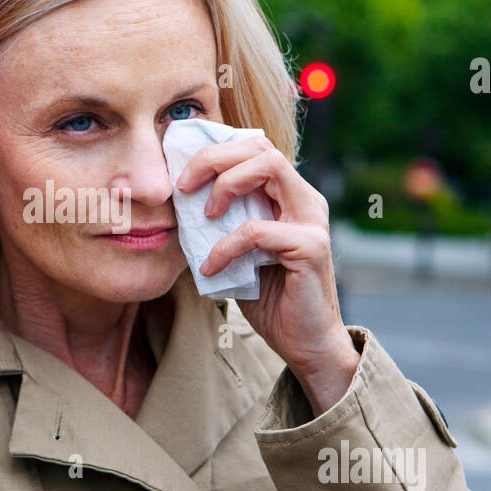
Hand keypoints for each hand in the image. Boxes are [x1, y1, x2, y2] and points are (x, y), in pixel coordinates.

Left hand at [175, 135, 360, 415]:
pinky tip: (209, 267)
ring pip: (268, 167)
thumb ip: (222, 223)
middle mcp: (305, 200)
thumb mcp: (237, 252)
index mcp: (289, 196)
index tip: (181, 172)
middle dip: (214, 157)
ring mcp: (312, 220)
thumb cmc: (270, 298)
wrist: (304, 344)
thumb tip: (178, 200)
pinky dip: (225, 246)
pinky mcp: (310, 247)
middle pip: (261, 146)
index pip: (255, 146)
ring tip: (204, 216)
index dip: (216, 149)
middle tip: (183, 185)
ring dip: (226, 184)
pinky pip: (257, 231)